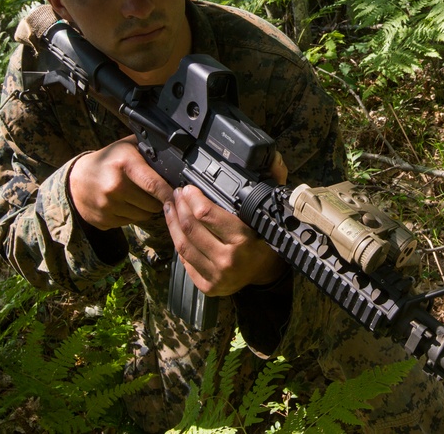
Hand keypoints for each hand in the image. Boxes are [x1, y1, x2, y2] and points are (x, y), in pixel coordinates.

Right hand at [68, 135, 173, 230]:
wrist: (75, 180)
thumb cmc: (107, 160)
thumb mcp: (127, 146)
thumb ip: (150, 149)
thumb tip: (178, 156)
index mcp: (124, 165)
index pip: (154, 184)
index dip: (170, 193)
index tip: (180, 197)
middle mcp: (115, 187)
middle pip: (152, 204)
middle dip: (158, 200)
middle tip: (152, 192)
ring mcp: (108, 206)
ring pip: (143, 216)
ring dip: (145, 209)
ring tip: (136, 196)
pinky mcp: (104, 220)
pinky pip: (130, 223)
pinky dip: (131, 215)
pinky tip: (124, 203)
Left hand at [163, 151, 289, 296]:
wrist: (264, 271)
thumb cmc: (264, 237)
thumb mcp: (267, 211)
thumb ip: (269, 184)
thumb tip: (272, 157)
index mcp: (243, 239)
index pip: (206, 215)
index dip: (193, 198)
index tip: (188, 188)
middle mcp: (229, 260)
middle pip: (190, 228)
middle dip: (179, 207)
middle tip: (177, 195)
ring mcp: (217, 276)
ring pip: (183, 245)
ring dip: (172, 223)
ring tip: (171, 208)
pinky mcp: (207, 287)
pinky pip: (185, 262)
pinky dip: (178, 242)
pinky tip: (176, 229)